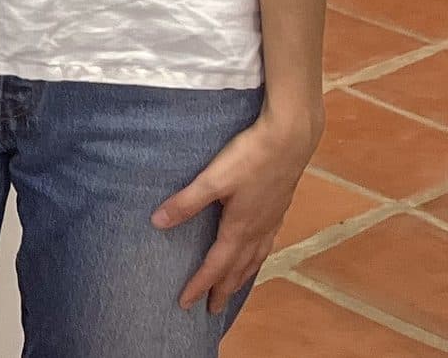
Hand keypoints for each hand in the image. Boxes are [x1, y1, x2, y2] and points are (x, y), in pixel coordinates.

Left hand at [152, 105, 321, 311]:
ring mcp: (271, 220)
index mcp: (240, 228)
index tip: (186, 304)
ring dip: (242, 276)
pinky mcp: (279, 208)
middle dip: (223, 290)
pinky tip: (255, 252)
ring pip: (255, 259)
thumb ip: (186, 201)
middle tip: (212, 309)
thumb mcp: (213, 178)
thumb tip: (157, 223)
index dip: (200, 285)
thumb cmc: (250, 157)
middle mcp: (258, 230)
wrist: (290, 139)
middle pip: (238, 269)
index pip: (216, 265)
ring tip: (233, 289)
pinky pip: (266, 245)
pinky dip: (257, 258)